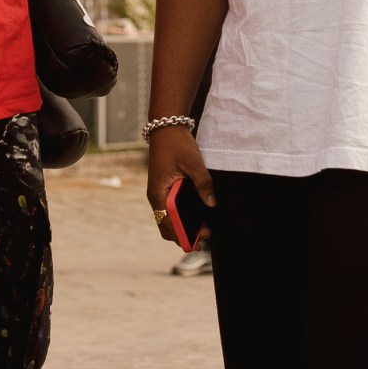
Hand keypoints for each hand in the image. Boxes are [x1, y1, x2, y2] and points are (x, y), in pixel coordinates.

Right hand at [146, 125, 214, 244]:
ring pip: (169, 219)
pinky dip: (183, 216)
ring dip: (184, 226)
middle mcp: (156, 197)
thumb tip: (211, 203)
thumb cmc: (176, 143)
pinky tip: (198, 214)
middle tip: (206, 235)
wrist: (166, 127)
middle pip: (167, 226)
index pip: (168, 224)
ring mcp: (159, 193)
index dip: (183, 236)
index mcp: (158, 194)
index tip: (200, 241)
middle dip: (184, 235)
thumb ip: (202, 183)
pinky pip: (172, 209)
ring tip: (204, 228)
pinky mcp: (165, 189)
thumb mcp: (192, 162)